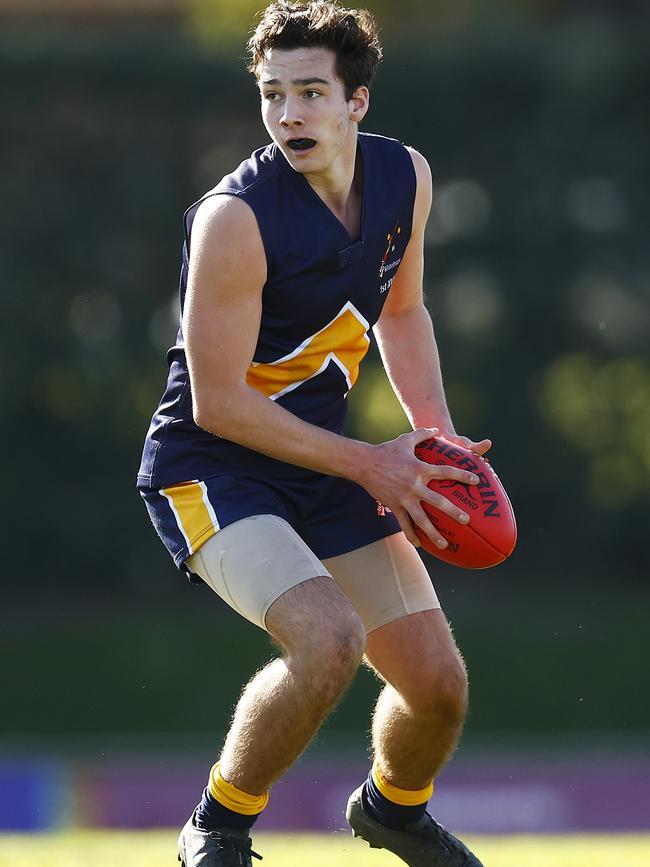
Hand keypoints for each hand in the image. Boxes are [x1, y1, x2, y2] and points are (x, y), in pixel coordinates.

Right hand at [356, 428, 481, 548]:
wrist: (364, 463)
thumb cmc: (387, 450)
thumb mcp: (406, 440)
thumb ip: (423, 434)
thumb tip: (436, 428)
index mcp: (420, 468)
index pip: (446, 472)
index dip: (462, 475)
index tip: (476, 481)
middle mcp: (414, 485)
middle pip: (437, 501)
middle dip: (453, 511)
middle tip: (467, 520)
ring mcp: (404, 498)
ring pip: (421, 519)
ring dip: (433, 533)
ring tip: (444, 544)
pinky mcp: (394, 505)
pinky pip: (404, 523)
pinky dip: (411, 535)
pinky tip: (419, 544)